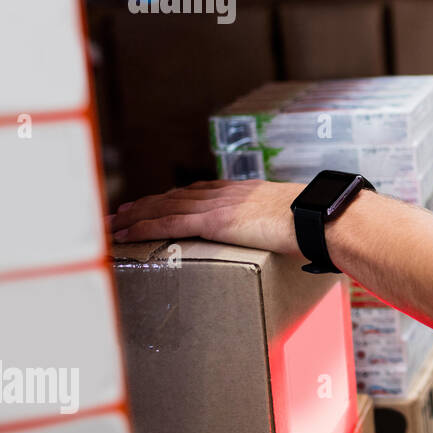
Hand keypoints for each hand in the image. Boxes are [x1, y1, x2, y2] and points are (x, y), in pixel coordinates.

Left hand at [107, 180, 303, 254]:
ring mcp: (218, 205)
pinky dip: (145, 226)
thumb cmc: (316, 222)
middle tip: (123, 212)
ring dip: (136, 216)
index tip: (158, 202)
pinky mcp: (213, 221)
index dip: (175, 198)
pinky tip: (127, 233)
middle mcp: (226, 194)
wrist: (318, 217)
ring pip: (165, 208)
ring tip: (115, 223)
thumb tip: (294, 240)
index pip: (201, 192)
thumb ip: (283, 226)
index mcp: (245, 192)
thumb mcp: (294, 219)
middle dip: (147, 204)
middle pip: (176, 197)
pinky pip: (169, 223)